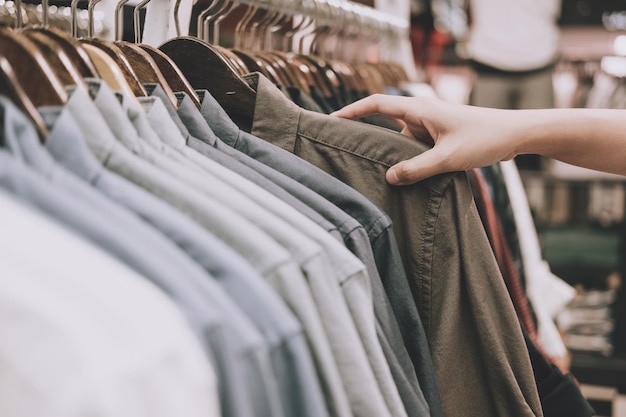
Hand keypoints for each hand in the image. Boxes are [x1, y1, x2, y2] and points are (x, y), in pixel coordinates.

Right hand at [332, 95, 520, 184]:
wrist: (515, 135)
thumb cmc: (485, 139)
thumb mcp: (448, 158)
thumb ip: (417, 169)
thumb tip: (389, 178)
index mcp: (420, 109)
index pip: (377, 104)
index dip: (352, 111)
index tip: (332, 120)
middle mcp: (421, 114)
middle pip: (383, 122)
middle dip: (365, 136)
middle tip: (343, 150)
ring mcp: (429, 126)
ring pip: (399, 140)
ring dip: (390, 155)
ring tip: (372, 172)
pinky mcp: (438, 137)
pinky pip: (413, 148)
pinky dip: (406, 160)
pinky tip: (402, 179)